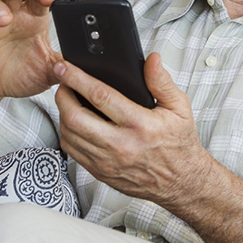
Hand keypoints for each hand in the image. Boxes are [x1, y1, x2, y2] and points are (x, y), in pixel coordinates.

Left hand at [53, 53, 214, 207]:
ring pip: (70, 135)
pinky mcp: (100, 172)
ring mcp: (107, 161)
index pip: (100, 96)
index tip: (64, 67)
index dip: (77, 78)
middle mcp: (121, 145)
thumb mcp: (179, 108)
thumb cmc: (179, 144)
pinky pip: (73, 151)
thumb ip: (162, 82)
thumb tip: (152, 60)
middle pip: (75, 118)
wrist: (181, 182)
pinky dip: (67, 134)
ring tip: (68, 100)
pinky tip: (74, 123)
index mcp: (140, 125)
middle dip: (62, 96)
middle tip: (62, 82)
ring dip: (62, 114)